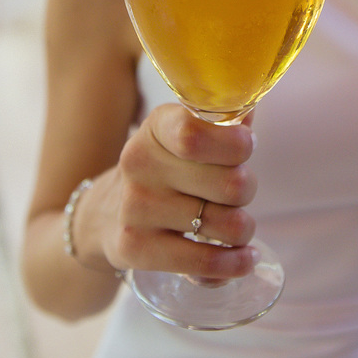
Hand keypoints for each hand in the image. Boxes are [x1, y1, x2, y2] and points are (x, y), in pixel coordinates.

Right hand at [105, 104, 258, 279]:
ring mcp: (135, 209)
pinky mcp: (135, 249)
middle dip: (246, 189)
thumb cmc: (164, 169)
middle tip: (236, 192)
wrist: (104, 214)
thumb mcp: (181, 135)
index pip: (196, 134)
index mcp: (155, 128)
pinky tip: (242, 259)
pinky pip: (206, 264)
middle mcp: (140, 165)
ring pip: (228, 226)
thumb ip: (221, 120)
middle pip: (231, 185)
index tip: (246, 147)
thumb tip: (253, 94)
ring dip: (243, 230)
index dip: (236, 144)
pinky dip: (235, 264)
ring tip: (234, 226)